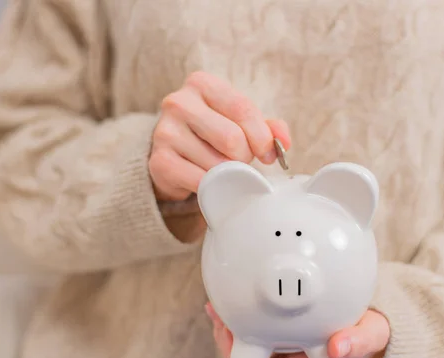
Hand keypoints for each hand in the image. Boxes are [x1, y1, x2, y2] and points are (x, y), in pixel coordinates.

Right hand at [150, 71, 290, 200]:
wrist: (172, 155)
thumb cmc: (211, 134)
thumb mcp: (239, 122)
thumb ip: (267, 127)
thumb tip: (283, 142)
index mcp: (202, 84)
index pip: (243, 109)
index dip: (262, 137)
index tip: (268, 154)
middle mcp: (179, 102)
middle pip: (232, 138)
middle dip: (245, 157)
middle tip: (240, 162)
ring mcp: (166, 132)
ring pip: (218, 164)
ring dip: (229, 174)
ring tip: (222, 169)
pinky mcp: (160, 161)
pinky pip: (201, 181)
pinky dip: (214, 187)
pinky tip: (210, 182)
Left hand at [205, 303, 389, 357]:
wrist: (371, 338)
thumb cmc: (368, 339)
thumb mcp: (372, 336)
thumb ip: (359, 341)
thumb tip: (338, 346)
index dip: (235, 357)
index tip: (234, 328)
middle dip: (225, 340)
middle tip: (222, 310)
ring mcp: (282, 355)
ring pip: (241, 351)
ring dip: (229, 329)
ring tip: (223, 303)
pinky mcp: (282, 340)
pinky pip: (251, 335)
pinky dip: (241, 319)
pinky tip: (236, 299)